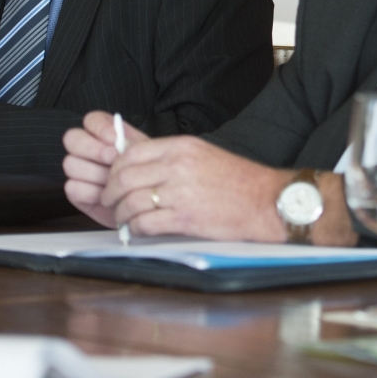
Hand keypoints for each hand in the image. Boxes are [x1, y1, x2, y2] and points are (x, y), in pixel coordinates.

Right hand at [61, 111, 148, 226]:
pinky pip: (72, 187)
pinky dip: (91, 192)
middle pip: (72, 138)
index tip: (115, 138)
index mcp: (104, 133)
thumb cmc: (144, 173)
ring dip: (95, 173)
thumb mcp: (144, 156)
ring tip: (113, 182)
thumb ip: (131, 144)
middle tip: (112, 158)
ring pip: (71, 163)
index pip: (91, 120)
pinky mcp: (75, 191)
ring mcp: (78, 169)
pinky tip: (106, 195)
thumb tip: (120, 143)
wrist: (144, 200)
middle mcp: (86, 148)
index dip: (99, 127)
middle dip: (92, 148)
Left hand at [98, 134, 355, 243]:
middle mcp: (177, 166)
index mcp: (181, 146)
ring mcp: (180, 192)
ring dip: (121, 213)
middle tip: (109, 201)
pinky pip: (146, 223)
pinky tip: (138, 231)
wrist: (266, 201)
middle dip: (110, 192)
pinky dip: (136, 229)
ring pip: (131, 202)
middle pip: (124, 177)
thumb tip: (138, 166)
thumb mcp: (203, 154)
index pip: (131, 153)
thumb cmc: (238, 180)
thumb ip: (171, 157)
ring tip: (123, 219)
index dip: (114, 169)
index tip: (112, 179)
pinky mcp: (185, 218)